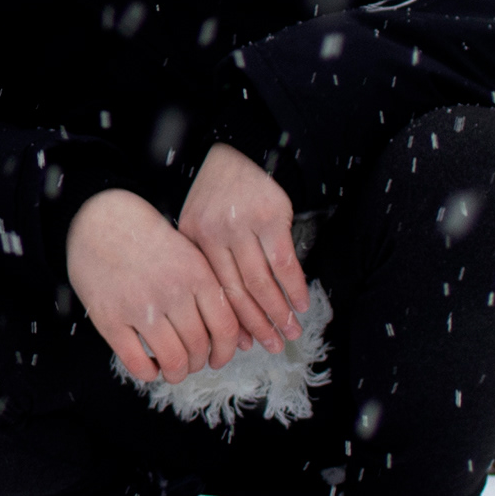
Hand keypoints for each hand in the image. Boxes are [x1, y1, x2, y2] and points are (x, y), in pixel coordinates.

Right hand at [64, 190, 245, 383]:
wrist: (99, 219)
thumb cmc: (144, 237)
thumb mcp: (187, 252)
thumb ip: (206, 287)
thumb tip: (225, 334)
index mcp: (196, 274)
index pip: (225, 328)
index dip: (225, 352)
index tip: (218, 360)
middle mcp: (172, 291)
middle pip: (199, 347)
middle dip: (198, 363)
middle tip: (191, 363)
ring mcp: (139, 306)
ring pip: (173, 360)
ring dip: (176, 372)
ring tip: (172, 370)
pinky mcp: (110, 318)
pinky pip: (137, 362)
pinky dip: (148, 373)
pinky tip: (148, 366)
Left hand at [177, 143, 307, 359]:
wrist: (236, 149)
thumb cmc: (215, 192)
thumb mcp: (196, 223)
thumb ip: (208, 262)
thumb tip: (227, 313)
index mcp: (193, 240)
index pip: (214, 292)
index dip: (232, 321)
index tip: (245, 344)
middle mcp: (215, 235)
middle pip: (238, 292)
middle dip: (258, 325)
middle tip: (274, 347)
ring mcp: (244, 226)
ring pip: (262, 282)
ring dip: (280, 312)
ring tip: (291, 331)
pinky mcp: (271, 217)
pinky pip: (284, 262)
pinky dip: (294, 287)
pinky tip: (301, 304)